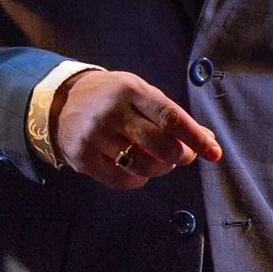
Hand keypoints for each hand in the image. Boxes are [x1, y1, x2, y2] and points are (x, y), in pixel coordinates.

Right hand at [49, 68, 221, 191]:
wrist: (59, 102)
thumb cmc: (110, 98)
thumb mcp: (138, 94)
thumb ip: (171, 115)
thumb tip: (208, 140)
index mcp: (130, 90)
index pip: (171, 117)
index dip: (195, 137)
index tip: (213, 152)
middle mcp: (112, 112)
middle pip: (160, 146)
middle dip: (180, 156)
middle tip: (182, 156)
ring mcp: (95, 137)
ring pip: (144, 166)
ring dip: (160, 169)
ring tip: (158, 162)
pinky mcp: (84, 158)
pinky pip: (122, 180)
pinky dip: (138, 179)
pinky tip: (137, 170)